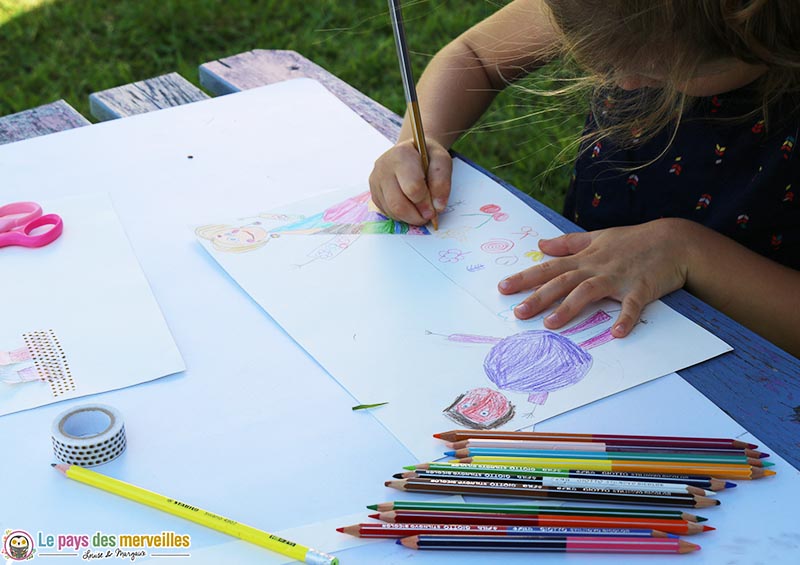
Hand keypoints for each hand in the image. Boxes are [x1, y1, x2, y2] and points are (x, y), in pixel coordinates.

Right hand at [369, 138, 452, 224]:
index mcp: (401, 155)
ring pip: (392, 212)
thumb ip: (442, 181)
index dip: (426, 203)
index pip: (412, 188)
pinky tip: (410, 207)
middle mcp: (383, 167)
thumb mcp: (441, 160)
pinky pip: (387, 213)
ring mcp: (376, 181)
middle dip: (416, 216)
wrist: (410, 152)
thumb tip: (437, 207)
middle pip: (398, 204)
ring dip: (410, 218)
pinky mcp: (374, 193)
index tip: (435, 207)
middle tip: (428, 215)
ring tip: (421, 211)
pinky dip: (402, 216)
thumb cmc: (426, 156)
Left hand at [498, 218, 691, 336]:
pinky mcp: (641, 287)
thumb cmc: (634, 241)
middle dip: (538, 296)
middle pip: (562, 281)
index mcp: (585, 258)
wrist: (674, 240)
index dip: (525, 277)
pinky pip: (632, 305)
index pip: (549, 267)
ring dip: (569, 308)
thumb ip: (569, 243)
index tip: (503, 288)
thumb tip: (540, 245)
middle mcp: (597, 267)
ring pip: (588, 291)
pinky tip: (617, 333)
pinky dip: (625, 318)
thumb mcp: (599, 237)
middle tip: (518, 313)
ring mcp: (618, 277)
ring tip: (551, 325)